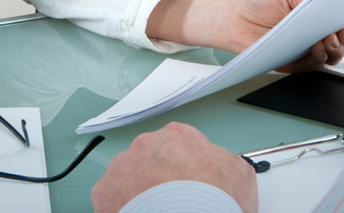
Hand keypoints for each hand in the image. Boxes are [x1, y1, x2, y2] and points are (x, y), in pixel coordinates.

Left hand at [91, 122, 254, 212]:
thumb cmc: (213, 203)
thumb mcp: (240, 176)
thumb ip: (227, 162)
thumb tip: (226, 166)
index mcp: (179, 136)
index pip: (180, 144)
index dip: (186, 168)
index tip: (189, 185)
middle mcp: (147, 145)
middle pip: (151, 159)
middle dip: (158, 178)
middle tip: (171, 202)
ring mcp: (122, 167)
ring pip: (127, 177)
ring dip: (137, 192)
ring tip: (153, 212)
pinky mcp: (103, 193)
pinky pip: (110, 199)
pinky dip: (120, 209)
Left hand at [145, 0, 343, 69]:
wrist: (231, 14)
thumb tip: (330, 7)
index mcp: (322, 9)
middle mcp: (319, 30)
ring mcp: (309, 47)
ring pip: (336, 55)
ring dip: (338, 49)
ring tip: (330, 39)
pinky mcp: (295, 63)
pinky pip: (314, 66)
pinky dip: (319, 59)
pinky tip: (316, 49)